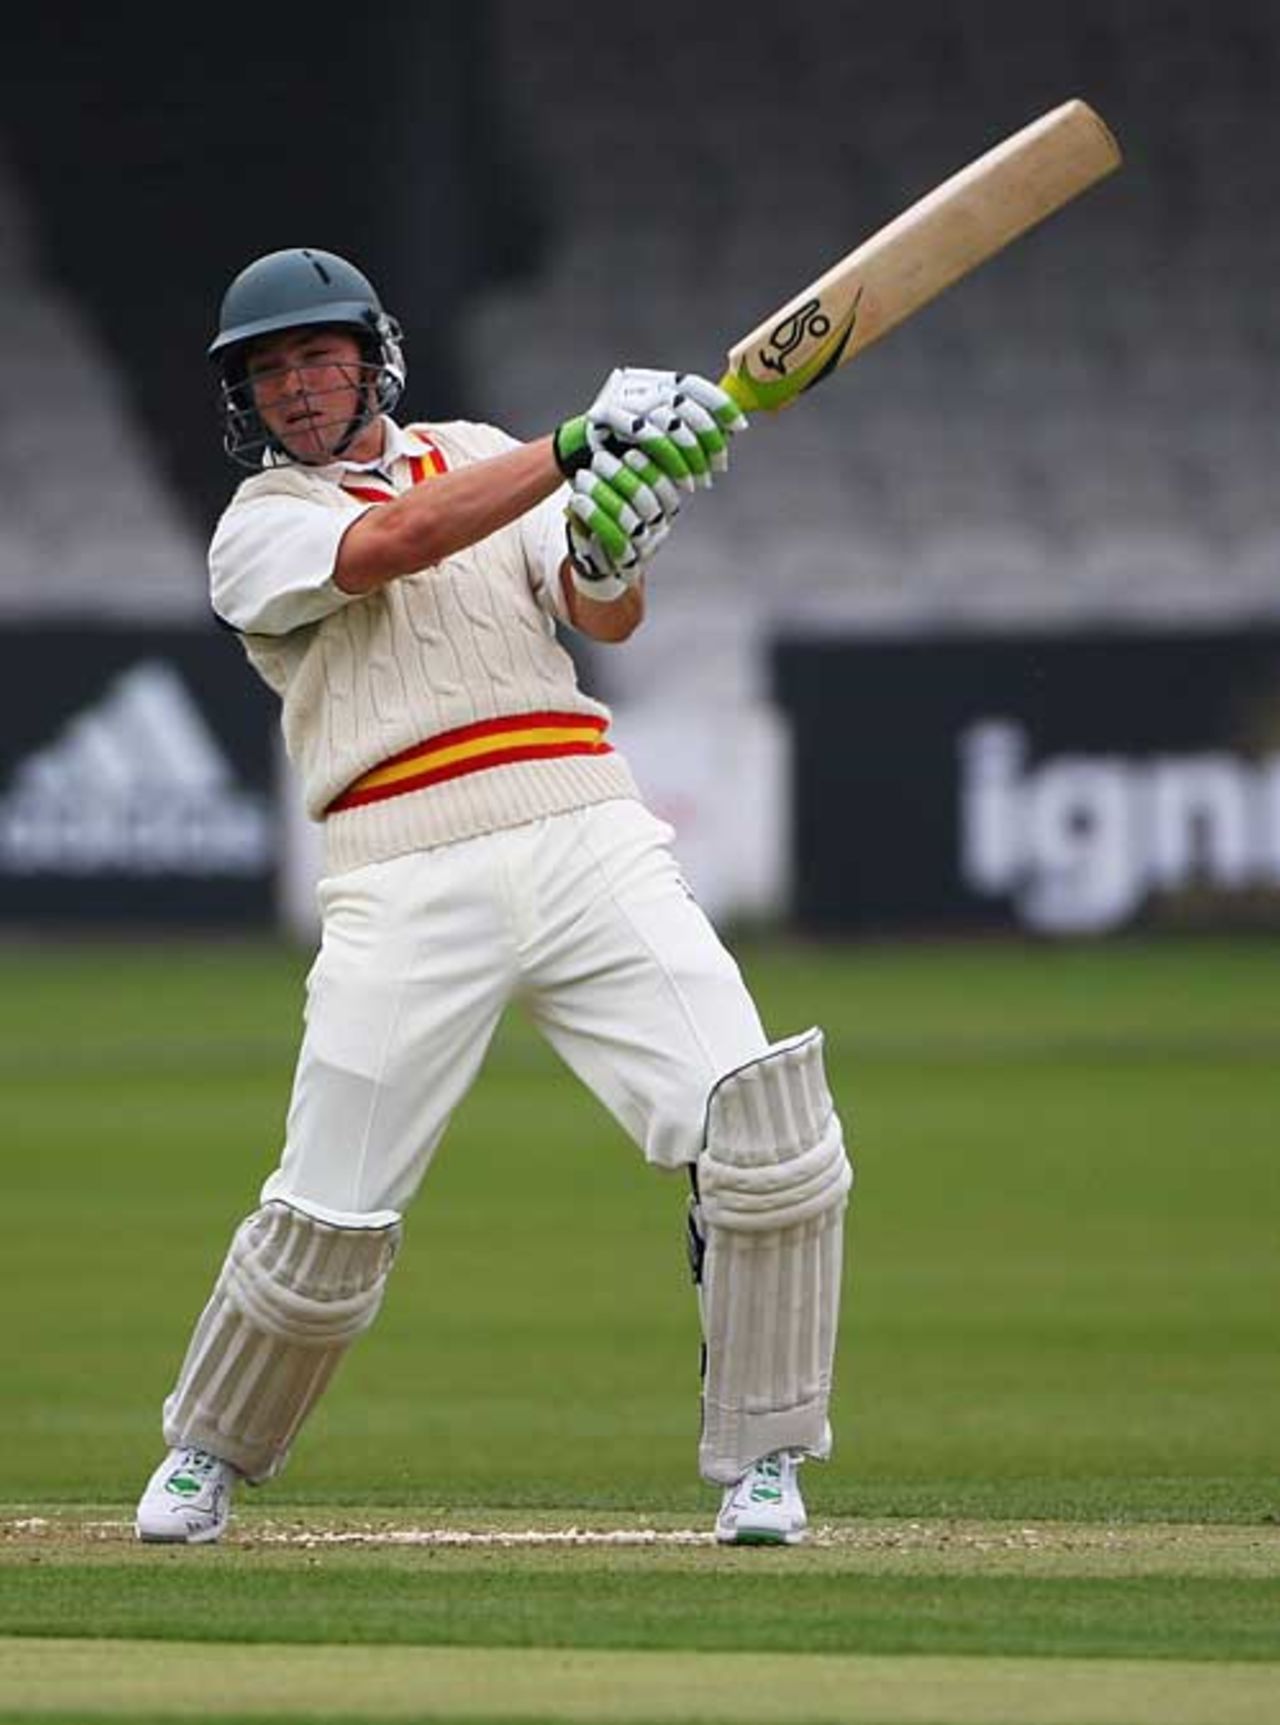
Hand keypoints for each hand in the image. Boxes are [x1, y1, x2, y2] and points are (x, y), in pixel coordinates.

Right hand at [554, 367, 746, 491]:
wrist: (580, 456)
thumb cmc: (628, 450)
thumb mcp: (662, 435)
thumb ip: (689, 429)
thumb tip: (729, 432)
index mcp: (657, 383)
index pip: (693, 385)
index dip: (719, 404)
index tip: (739, 426)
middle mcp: (641, 386)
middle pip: (686, 405)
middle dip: (709, 438)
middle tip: (720, 465)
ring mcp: (624, 401)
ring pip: (670, 424)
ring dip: (691, 457)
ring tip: (699, 481)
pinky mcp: (609, 419)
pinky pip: (649, 438)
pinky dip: (671, 462)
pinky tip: (681, 482)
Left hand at [564, 461, 674, 599]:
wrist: (600, 556)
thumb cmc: (611, 508)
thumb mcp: (622, 482)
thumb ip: (628, 465)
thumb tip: (627, 440)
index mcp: (667, 504)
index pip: (667, 487)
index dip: (651, 470)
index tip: (629, 452)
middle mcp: (660, 526)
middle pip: (648, 503)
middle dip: (621, 476)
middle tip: (598, 458)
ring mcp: (645, 547)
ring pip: (629, 521)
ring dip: (603, 494)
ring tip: (583, 476)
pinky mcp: (626, 564)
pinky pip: (612, 540)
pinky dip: (593, 516)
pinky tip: (576, 499)